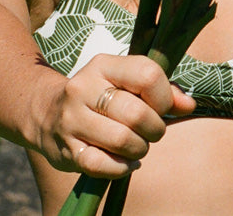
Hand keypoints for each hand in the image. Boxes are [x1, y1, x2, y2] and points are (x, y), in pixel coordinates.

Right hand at [38, 54, 194, 178]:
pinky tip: (126, 162)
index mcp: (103, 65)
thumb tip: (189, 105)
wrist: (44, 111)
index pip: (148, 75)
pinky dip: (122, 167)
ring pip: (121, 140)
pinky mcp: (66, 149)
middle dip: (155, 128)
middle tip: (152, 131)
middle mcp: (83, 89)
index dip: (164, 96)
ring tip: (138, 145)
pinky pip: (102, 165)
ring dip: (140, 148)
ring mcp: (71, 120)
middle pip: (137, 113)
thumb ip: (162, 90)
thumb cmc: (101, 96)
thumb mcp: (127, 82)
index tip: (162, 106)